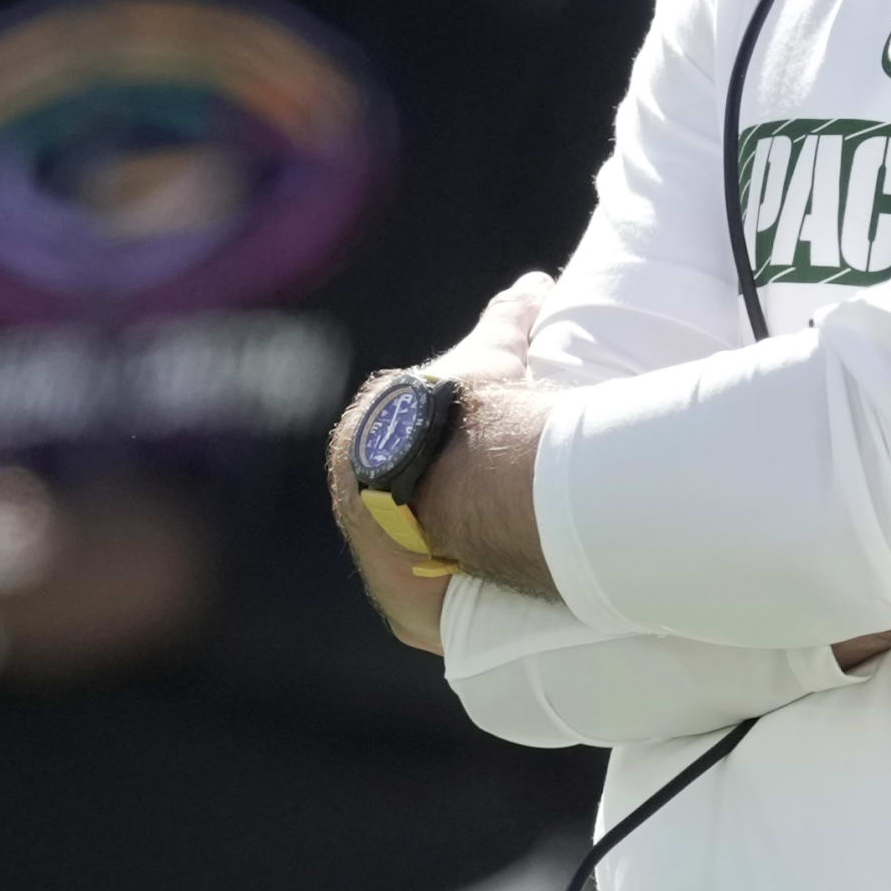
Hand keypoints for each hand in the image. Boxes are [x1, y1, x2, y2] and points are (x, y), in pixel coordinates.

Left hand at [328, 272, 556, 651]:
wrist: (449, 480)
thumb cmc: (463, 410)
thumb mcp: (490, 353)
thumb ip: (509, 318)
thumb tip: (536, 283)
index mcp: (362, 441)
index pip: (402, 450)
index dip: (445, 453)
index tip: (483, 459)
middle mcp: (355, 503)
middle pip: (405, 512)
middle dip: (445, 512)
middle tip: (499, 512)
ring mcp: (379, 561)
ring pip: (420, 562)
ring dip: (453, 561)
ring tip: (507, 556)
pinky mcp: (409, 607)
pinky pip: (437, 607)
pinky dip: (464, 601)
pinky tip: (494, 598)